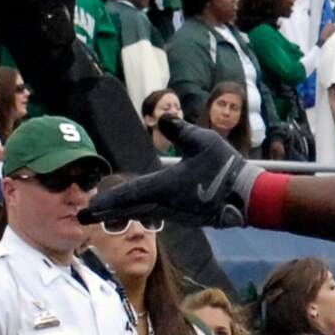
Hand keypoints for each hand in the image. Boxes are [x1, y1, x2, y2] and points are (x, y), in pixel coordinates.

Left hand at [85, 123, 261, 228]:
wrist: (249, 197)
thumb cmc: (226, 167)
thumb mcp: (203, 141)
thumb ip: (180, 130)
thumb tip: (163, 117)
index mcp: (165, 186)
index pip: (129, 194)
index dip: (107, 200)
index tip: (89, 207)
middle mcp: (166, 204)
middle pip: (130, 209)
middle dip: (107, 212)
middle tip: (85, 217)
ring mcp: (177, 214)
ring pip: (143, 214)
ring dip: (124, 214)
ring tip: (107, 215)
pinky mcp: (187, 218)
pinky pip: (158, 215)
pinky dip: (142, 214)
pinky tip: (140, 213)